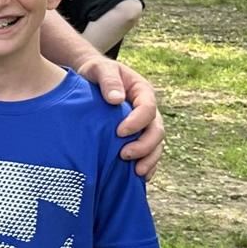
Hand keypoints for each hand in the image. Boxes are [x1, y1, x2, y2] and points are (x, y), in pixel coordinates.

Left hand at [75, 56, 162, 176]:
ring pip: (156, 145)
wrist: (90, 79)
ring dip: (149, 160)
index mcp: (142, 92)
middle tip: (124, 155)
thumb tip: (116, 99)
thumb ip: (108, 80)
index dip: (138, 122)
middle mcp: (147, 111)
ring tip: (136, 173)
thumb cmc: (95, 72)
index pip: (148, 109)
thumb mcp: (100, 69)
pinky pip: (147, 154)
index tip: (119, 132)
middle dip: (145, 146)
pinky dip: (146, 165)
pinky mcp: (135, 137)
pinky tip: (136, 178)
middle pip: (157, 131)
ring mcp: (143, 126)